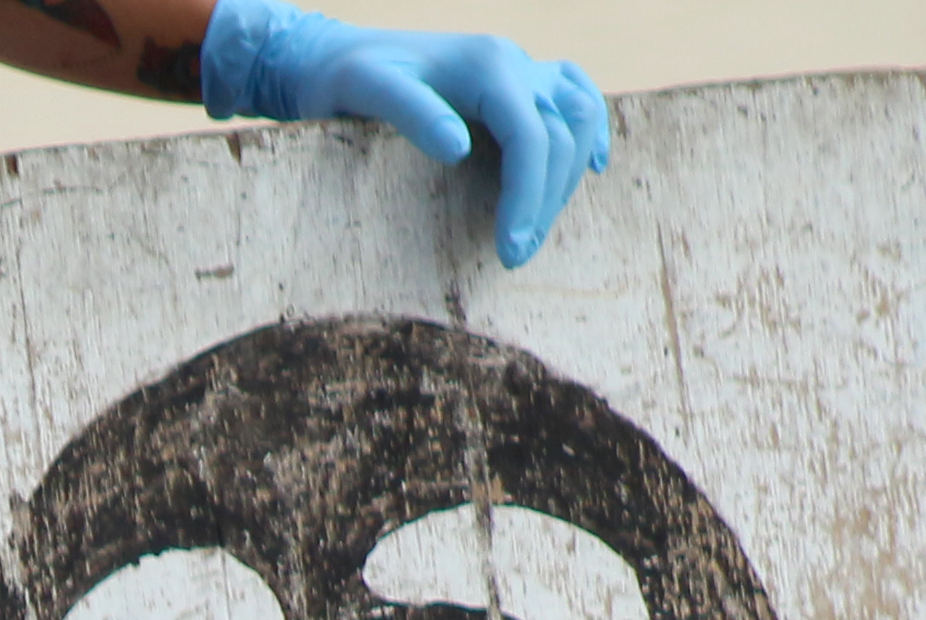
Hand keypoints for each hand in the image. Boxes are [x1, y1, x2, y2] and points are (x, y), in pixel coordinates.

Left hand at [195, 3, 611, 267]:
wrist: (331, 56)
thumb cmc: (341, 79)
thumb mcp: (365, 91)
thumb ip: (411, 113)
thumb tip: (458, 149)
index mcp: (485, 63)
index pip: (531, 134)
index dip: (528, 197)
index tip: (510, 251)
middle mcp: (513, 60)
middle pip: (563, 131)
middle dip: (547, 199)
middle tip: (513, 256)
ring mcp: (520, 68)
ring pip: (579, 116)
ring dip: (568, 175)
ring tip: (534, 228)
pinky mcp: (518, 80)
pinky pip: (575, 96)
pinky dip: (591, 129)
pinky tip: (595, 166)